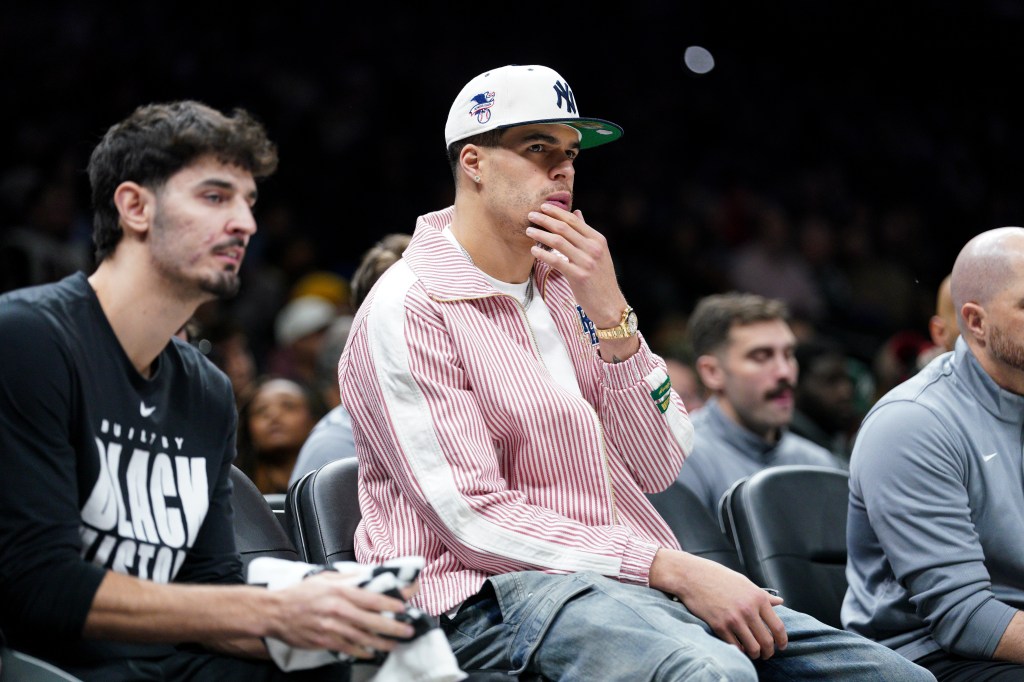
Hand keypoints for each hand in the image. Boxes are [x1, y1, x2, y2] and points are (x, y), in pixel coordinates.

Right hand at [270, 573, 418, 658]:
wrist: (276, 611)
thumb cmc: (300, 593)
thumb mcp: (325, 578)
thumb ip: (348, 577)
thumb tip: (369, 575)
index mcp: (340, 591)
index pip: (371, 598)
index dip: (390, 603)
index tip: (404, 607)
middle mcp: (337, 610)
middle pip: (371, 620)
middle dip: (393, 626)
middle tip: (408, 630)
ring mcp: (331, 628)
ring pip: (362, 637)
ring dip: (381, 642)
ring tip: (395, 644)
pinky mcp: (324, 641)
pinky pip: (347, 648)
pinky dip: (361, 652)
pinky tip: (372, 653)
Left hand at [526, 204, 625, 328]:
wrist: (609, 304)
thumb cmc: (601, 279)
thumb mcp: (598, 253)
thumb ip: (586, 233)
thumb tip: (577, 213)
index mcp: (598, 240)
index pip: (574, 221)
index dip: (557, 212)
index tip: (543, 207)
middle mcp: (593, 248)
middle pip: (564, 228)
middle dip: (545, 219)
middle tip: (530, 215)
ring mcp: (586, 262)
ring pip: (559, 242)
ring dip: (541, 234)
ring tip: (529, 231)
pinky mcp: (579, 276)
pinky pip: (557, 261)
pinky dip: (543, 254)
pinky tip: (533, 250)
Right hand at [650, 548, 786, 659]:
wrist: (693, 576)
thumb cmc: (719, 577)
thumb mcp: (744, 583)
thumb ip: (763, 595)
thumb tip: (780, 602)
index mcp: (758, 598)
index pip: (778, 627)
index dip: (782, 641)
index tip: (781, 646)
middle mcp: (748, 609)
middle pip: (767, 641)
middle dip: (768, 652)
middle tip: (767, 654)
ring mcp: (733, 619)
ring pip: (753, 648)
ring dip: (755, 654)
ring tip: (753, 653)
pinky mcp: (719, 626)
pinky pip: (735, 646)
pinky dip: (739, 650)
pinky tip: (738, 646)